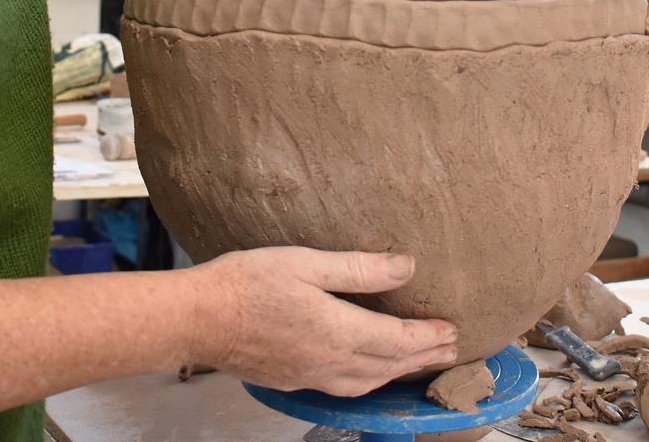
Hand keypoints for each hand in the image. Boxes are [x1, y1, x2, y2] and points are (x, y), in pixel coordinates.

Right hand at [185, 247, 457, 396]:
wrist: (195, 318)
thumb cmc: (245, 283)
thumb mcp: (306, 262)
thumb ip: (359, 269)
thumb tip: (407, 267)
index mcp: (337, 331)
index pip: (397, 341)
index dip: (429, 337)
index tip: (453, 330)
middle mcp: (328, 361)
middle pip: (389, 366)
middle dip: (423, 357)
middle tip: (451, 349)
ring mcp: (309, 375)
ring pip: (368, 382)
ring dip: (399, 372)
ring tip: (419, 361)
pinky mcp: (292, 379)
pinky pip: (344, 386)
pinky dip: (369, 380)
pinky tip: (369, 372)